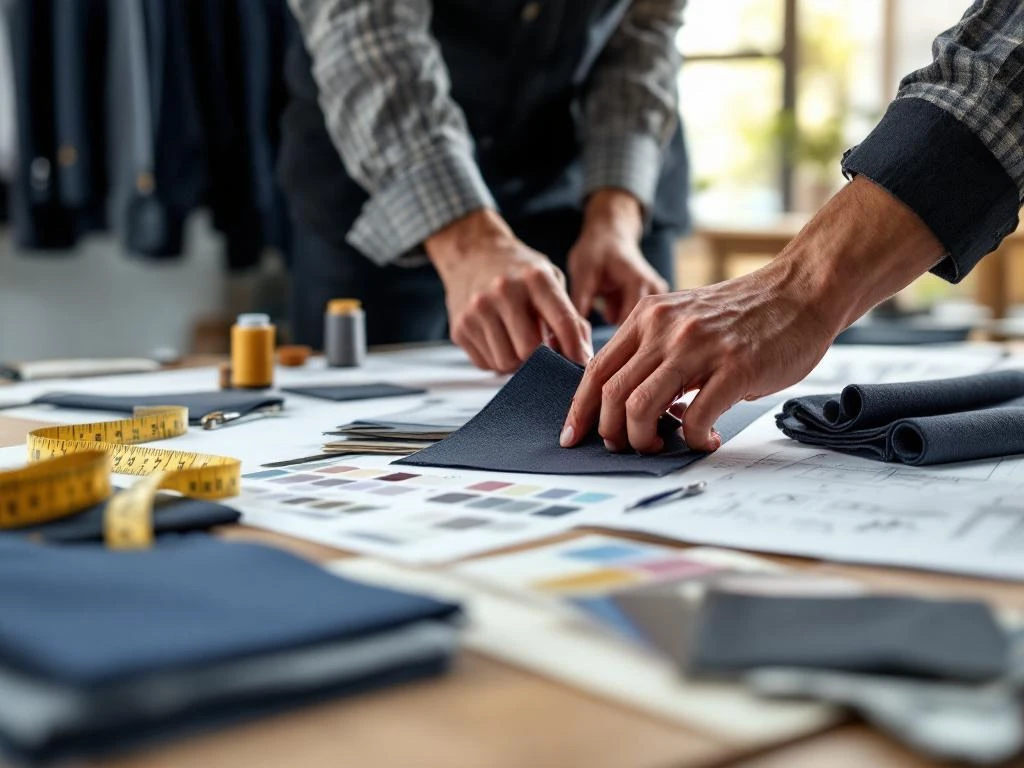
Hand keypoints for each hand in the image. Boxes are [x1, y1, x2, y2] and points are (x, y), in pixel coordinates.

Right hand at [426, 209, 591, 372]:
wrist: (471, 253)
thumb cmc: (518, 270)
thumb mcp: (549, 279)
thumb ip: (568, 314)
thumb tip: (582, 356)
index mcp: (534, 278)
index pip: (563, 321)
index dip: (575, 348)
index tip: (580, 362)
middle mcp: (504, 292)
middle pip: (531, 350)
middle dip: (540, 358)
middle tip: (542, 351)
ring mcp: (478, 310)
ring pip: (506, 362)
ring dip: (517, 363)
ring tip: (517, 344)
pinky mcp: (460, 327)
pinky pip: (485, 364)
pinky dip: (496, 361)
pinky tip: (498, 341)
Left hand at [560, 177, 946, 453]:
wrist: (801, 290)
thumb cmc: (744, 314)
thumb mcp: (684, 318)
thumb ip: (654, 351)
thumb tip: (628, 404)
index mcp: (647, 317)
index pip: (595, 370)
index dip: (580, 410)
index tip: (574, 436)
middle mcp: (665, 329)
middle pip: (611, 394)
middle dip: (610, 432)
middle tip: (627, 446)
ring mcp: (698, 347)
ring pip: (640, 407)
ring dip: (643, 439)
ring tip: (661, 444)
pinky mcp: (733, 368)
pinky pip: (695, 418)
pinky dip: (694, 440)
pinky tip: (707, 440)